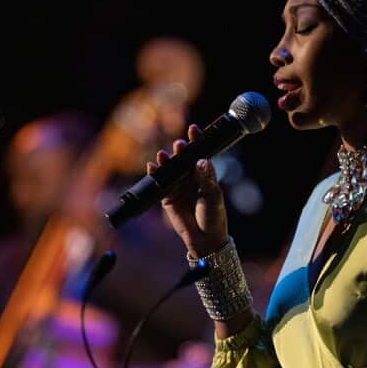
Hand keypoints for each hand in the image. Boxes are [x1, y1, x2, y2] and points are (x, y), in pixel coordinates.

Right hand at [149, 124, 227, 257]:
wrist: (205, 239)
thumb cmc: (214, 217)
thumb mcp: (214, 196)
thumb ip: (206, 179)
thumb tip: (201, 161)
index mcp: (204, 175)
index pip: (199, 154)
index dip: (197, 141)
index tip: (194, 129)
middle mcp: (190, 178)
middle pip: (183, 160)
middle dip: (181, 150)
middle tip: (179, 145)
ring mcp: (178, 187)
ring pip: (170, 169)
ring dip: (166, 161)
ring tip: (163, 155)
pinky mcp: (167, 197)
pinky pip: (160, 183)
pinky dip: (155, 174)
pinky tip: (152, 167)